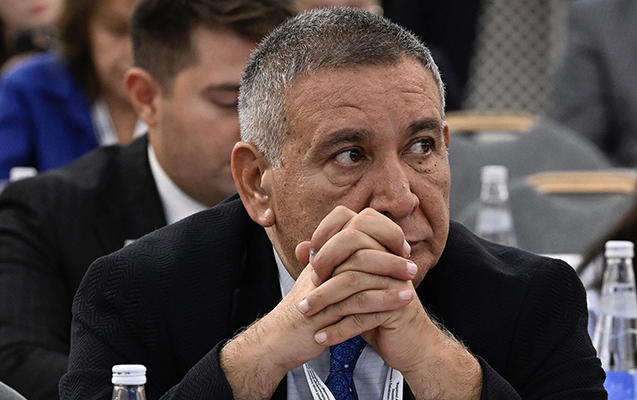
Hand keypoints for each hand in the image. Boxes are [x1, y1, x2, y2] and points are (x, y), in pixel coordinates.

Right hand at [220, 207, 414, 398]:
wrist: (279, 340)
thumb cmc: (304, 313)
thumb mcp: (318, 283)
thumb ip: (336, 266)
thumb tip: (364, 251)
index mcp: (320, 258)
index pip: (350, 232)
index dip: (377, 236)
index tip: (398, 247)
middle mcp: (320, 269)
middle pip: (358, 250)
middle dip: (389, 258)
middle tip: (411, 266)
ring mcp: (321, 289)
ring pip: (360, 276)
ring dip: (390, 280)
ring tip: (411, 286)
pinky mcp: (325, 312)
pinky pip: (359, 303)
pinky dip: (384, 301)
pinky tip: (402, 302)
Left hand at [297, 206, 482, 398]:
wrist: (409, 343)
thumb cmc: (376, 311)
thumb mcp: (350, 285)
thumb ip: (328, 264)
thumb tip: (301, 247)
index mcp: (379, 246)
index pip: (350, 220)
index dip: (326, 235)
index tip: (310, 259)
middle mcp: (389, 258)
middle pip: (351, 247)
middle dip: (323, 267)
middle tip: (308, 284)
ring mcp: (395, 280)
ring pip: (353, 282)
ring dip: (324, 300)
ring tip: (306, 312)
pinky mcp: (397, 306)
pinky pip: (362, 315)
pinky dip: (338, 329)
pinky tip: (322, 338)